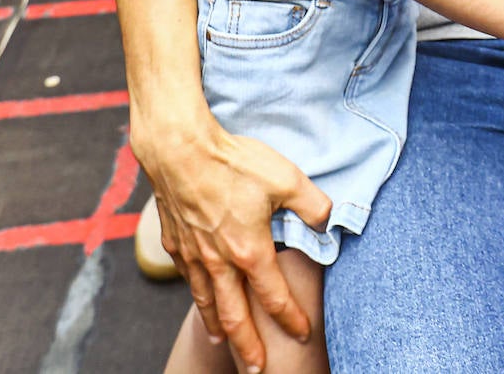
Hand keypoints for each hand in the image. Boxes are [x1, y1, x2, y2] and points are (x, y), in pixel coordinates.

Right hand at [138, 122, 331, 373]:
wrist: (180, 151)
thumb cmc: (234, 163)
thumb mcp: (287, 178)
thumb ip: (312, 204)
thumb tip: (328, 220)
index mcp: (250, 250)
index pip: (274, 296)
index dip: (291, 319)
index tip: (303, 335)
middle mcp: (220, 261)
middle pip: (235, 314)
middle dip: (248, 346)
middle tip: (257, 370)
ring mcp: (194, 255)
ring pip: (206, 300)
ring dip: (218, 325)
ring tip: (223, 341)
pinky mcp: (175, 242)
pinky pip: (188, 277)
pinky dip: (196, 294)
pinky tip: (200, 294)